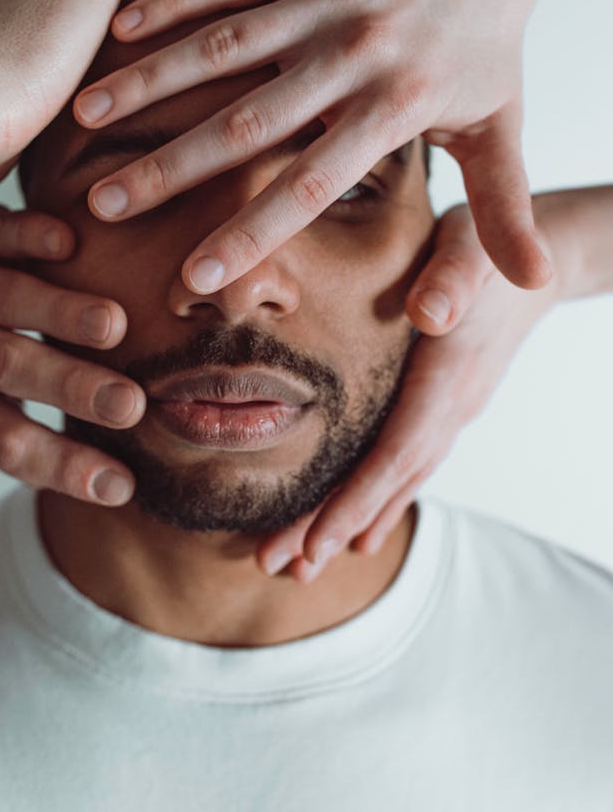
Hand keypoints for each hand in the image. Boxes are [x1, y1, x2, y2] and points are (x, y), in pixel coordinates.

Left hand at [0, 205, 145, 505]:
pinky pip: (0, 235)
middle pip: (9, 369)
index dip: (60, 467)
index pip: (5, 442)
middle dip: (72, 389)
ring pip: (7, 302)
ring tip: (114, 327)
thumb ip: (36, 439)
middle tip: (131, 406)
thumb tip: (120, 490)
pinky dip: (32, 237)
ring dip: (60, 315)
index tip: (123, 485)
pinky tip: (71, 244)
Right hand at [77, 0, 551, 290]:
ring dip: (151, 80)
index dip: (253, 229)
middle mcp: (356, 54)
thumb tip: (532, 284)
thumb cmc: (487, 49)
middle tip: (105, 205)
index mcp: (397, 108)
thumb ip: (505, 212)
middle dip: (173, 166)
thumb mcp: (501, 133)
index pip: (313, 182)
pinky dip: (174, 2)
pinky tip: (118, 29)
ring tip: (83, 114)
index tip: (195, 273)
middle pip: (250, 120)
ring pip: (225, 45)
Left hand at [252, 199, 561, 580]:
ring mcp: (450, 413)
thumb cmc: (486, 245)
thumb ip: (452, 279)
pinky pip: (406, 466)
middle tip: (278, 567)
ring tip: (302, 563)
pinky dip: (379, 501)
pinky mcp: (442, 407)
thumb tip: (430, 314)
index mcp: (446, 377)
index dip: (357, 500)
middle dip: (334, 527)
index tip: (315, 543)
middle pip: (389, 482)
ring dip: (351, 524)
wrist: (532, 261)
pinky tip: (357, 532)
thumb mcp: (468, 248)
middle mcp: (451, 408)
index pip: (397, 453)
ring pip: (396, 481)